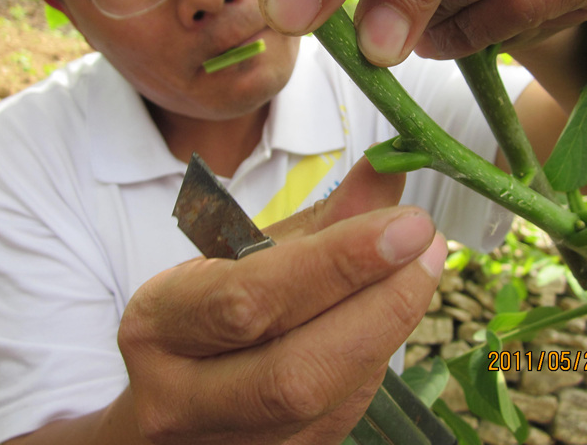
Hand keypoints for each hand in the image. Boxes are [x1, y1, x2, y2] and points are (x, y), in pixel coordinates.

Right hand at [118, 158, 446, 443]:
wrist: (167, 395)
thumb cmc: (203, 311)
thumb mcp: (244, 255)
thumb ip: (320, 219)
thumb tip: (388, 171)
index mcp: (159, 326)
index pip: (253, 299)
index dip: (339, 264)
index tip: (407, 225)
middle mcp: (180, 399)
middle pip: (296, 372)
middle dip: (380, 306)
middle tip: (427, 247)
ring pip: (326, 401)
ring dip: (387, 330)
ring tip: (418, 272)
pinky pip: (341, 415)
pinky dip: (374, 358)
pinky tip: (387, 317)